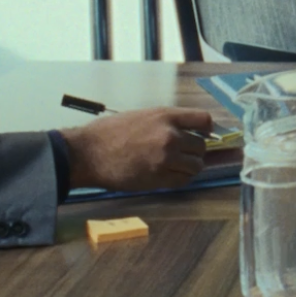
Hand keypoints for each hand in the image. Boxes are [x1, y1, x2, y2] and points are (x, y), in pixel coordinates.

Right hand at [60, 107, 212, 191]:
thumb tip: (187, 130)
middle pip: (201, 146)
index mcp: (166, 116)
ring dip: (190, 166)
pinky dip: (181, 178)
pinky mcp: (158, 179)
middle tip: (184, 153)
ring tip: (177, 165)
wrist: (88, 153)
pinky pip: (183, 180)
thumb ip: (166, 122)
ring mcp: (166, 159)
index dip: (206, 129)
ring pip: (196, 165)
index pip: (203, 120)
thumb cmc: (110, 132)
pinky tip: (171, 175)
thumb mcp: (142, 115)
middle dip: (194, 150)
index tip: (203, 134)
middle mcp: (170, 136)